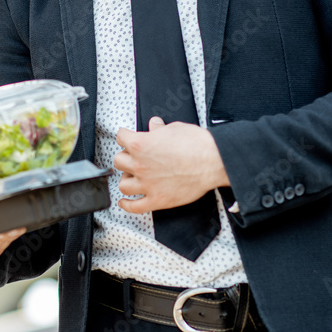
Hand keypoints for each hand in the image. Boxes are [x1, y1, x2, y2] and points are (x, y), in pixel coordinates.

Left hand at [114, 116, 229, 214]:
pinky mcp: (158, 200)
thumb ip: (159, 129)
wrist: (214, 161)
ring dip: (126, 180)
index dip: (125, 136)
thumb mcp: (174, 128)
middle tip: (133, 158)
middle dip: (125, 158)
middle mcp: (140, 165)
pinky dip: (127, 205)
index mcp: (141, 144)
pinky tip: (125, 202)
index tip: (127, 139)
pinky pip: (135, 207)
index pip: (121, 137)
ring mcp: (147, 184)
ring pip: (123, 185)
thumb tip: (155, 125)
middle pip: (118, 161)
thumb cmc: (197, 144)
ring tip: (132, 177)